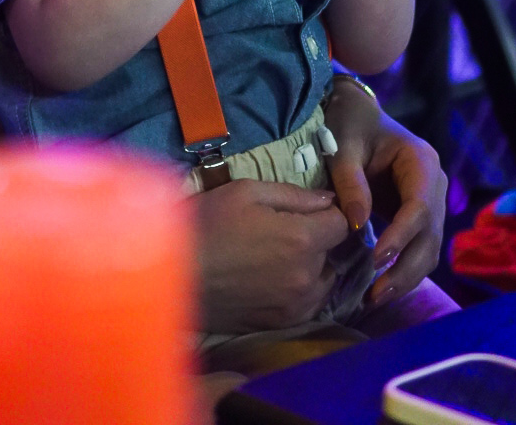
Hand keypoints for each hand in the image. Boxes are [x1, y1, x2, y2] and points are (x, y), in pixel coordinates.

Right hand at [193, 177, 349, 331]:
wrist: (174, 274)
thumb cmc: (207, 222)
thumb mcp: (246, 191)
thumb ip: (294, 194)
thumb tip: (329, 198)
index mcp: (301, 239)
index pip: (342, 223)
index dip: (327, 213)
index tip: (308, 211)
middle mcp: (308, 276)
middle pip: (332, 252)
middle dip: (315, 238)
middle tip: (282, 230)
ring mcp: (297, 305)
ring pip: (323, 279)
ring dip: (310, 266)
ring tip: (277, 256)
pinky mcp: (283, 324)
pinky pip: (308, 302)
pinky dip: (299, 289)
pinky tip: (272, 279)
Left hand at [324, 78, 445, 305]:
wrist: (356, 117)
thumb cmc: (349, 125)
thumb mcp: (343, 146)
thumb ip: (350, 182)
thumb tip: (356, 225)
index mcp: (422, 162)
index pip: (419, 207)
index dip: (401, 236)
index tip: (376, 260)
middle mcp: (435, 186)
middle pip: (430, 236)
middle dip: (406, 268)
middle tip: (376, 294)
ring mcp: (431, 204)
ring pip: (428, 250)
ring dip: (406, 277)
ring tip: (375, 298)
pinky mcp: (419, 219)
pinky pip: (417, 249)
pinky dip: (402, 270)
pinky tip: (379, 287)